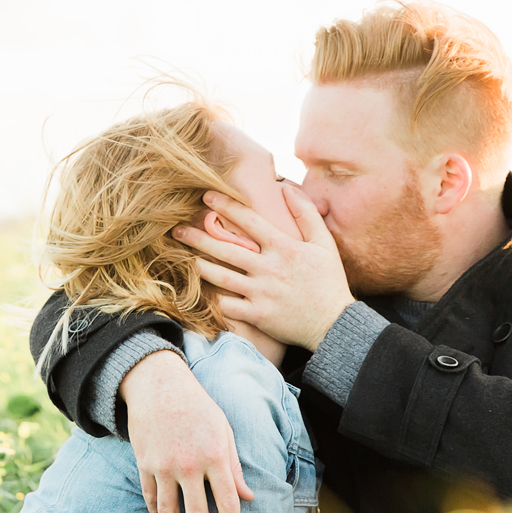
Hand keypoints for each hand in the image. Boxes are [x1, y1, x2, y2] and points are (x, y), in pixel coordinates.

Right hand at [118, 351, 253, 512]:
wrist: (158, 386)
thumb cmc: (198, 408)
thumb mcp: (223, 432)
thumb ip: (234, 467)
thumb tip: (248, 498)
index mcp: (215, 456)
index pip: (227, 502)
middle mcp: (189, 464)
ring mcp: (164, 465)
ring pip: (168, 511)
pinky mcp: (145, 463)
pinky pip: (151, 496)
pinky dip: (157, 512)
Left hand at [175, 185, 353, 349]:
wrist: (335, 323)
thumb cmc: (329, 281)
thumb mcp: (324, 243)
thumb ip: (306, 214)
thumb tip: (285, 189)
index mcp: (284, 247)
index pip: (249, 220)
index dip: (225, 206)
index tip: (205, 197)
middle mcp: (269, 268)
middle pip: (225, 248)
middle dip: (198, 237)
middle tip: (176, 230)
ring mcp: (261, 293)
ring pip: (220, 276)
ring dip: (198, 266)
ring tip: (183, 258)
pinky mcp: (257, 315)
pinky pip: (227, 306)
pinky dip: (211, 299)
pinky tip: (197, 291)